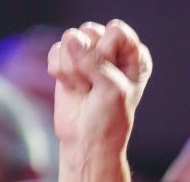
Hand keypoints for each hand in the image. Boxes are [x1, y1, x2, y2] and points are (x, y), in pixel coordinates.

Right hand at [48, 20, 151, 152]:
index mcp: (133, 55)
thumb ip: (94, 61)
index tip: (109, 78)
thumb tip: (70, 39)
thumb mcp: (112, 90)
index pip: (116, 31)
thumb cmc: (108, 120)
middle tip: (94, 87)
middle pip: (91, 31)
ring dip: (73, 69)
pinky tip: (72, 88)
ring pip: (70, 38)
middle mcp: (113, 50)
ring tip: (84, 89)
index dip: (107, 53)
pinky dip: (60, 72)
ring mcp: (88, 54)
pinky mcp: (67, 62)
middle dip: (87, 61)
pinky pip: (55, 51)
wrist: (86, 142)